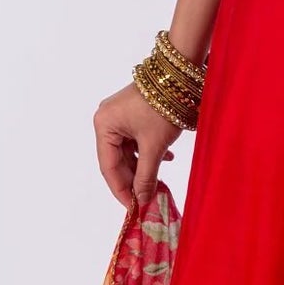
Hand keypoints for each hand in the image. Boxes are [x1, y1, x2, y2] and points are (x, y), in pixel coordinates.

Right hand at [93, 83, 185, 209]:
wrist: (179, 76)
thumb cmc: (163, 107)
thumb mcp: (154, 146)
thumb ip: (146, 176)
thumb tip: (143, 200)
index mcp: (104, 125)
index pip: (108, 167)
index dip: (121, 190)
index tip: (133, 208)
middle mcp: (106, 120)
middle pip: (117, 159)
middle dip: (133, 179)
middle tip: (148, 198)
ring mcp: (119, 116)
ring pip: (128, 151)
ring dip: (143, 167)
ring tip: (158, 182)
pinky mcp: (132, 113)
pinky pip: (135, 140)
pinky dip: (148, 153)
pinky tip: (165, 160)